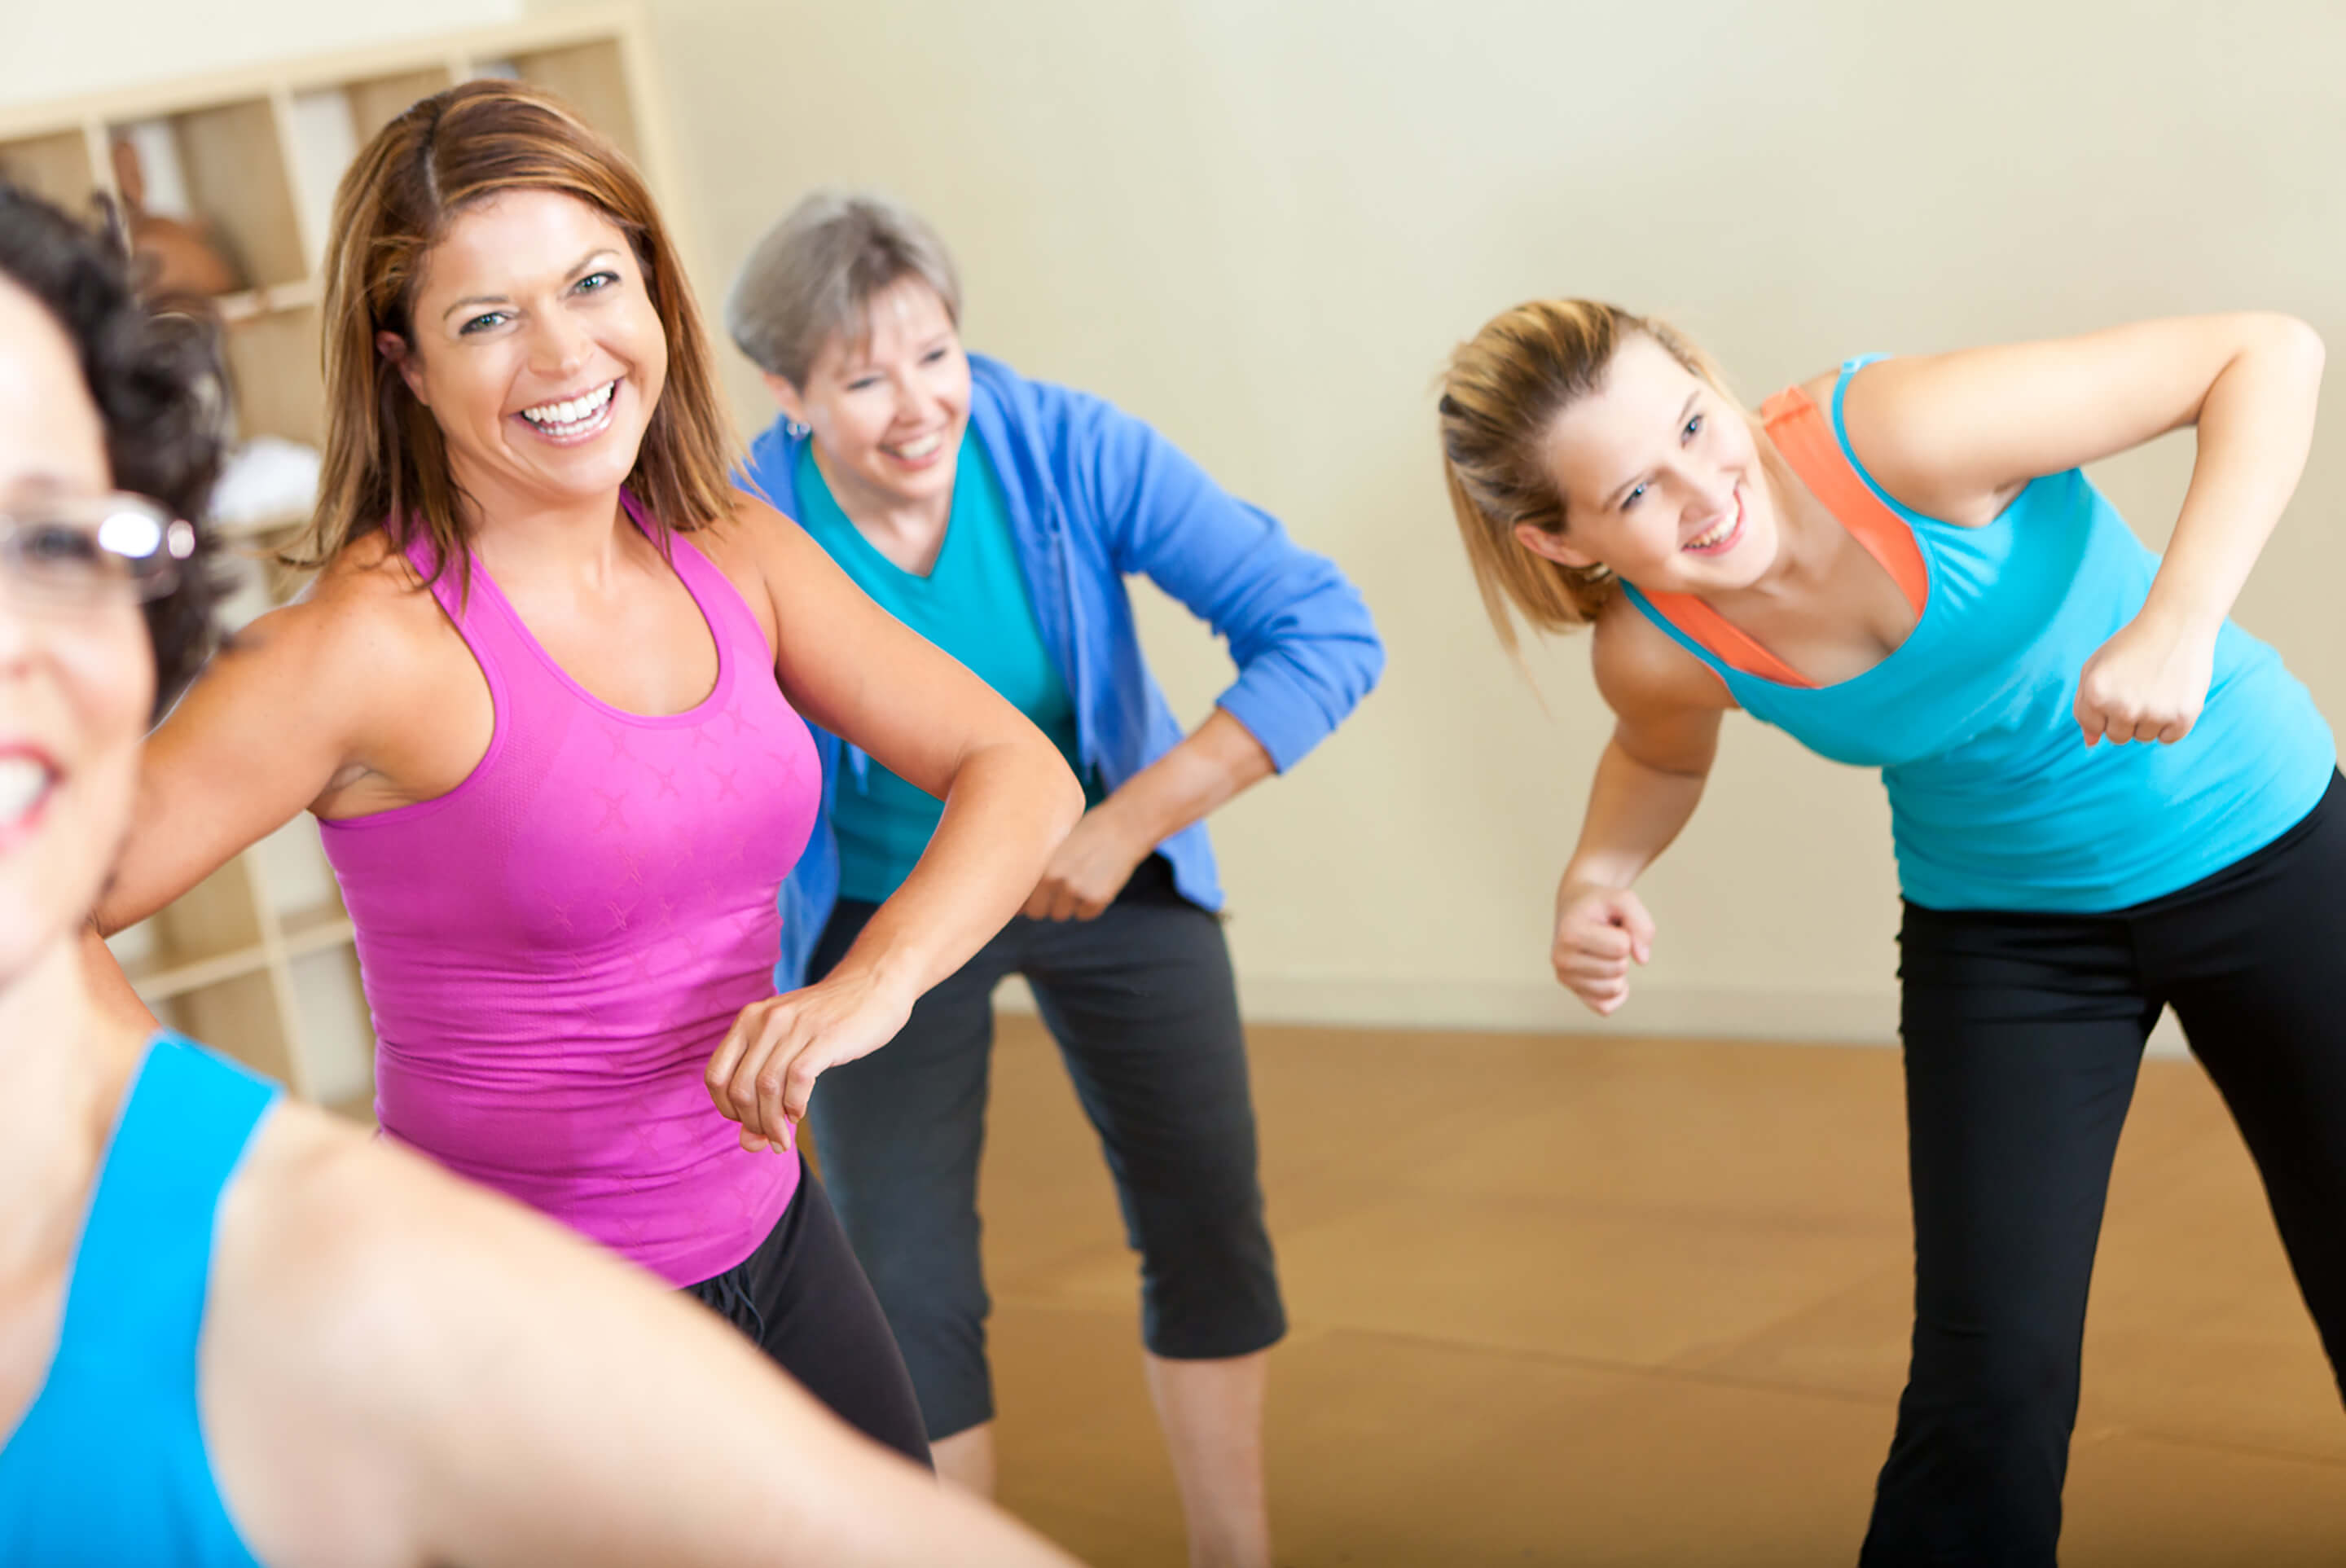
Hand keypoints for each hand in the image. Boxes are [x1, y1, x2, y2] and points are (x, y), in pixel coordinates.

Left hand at [704, 969, 914, 1153]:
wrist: (872, 985)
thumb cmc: (827, 1022)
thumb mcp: (787, 1046)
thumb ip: (762, 1090)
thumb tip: (748, 1144)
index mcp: (749, 1019)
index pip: (716, 1076)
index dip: (726, 1108)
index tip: (747, 1121)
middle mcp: (766, 1021)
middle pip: (741, 1087)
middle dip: (752, 1123)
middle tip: (770, 1138)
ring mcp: (795, 1027)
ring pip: (767, 1088)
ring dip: (772, 1123)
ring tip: (783, 1138)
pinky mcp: (824, 1037)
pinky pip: (797, 1080)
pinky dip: (794, 1106)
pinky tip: (799, 1113)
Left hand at [1022, 803, 1152, 921]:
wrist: (1122, 826)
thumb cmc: (1083, 834)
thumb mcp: (1054, 845)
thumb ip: (1037, 870)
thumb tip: (1017, 905)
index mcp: (1041, 866)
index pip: (1022, 901)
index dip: (1026, 900)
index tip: (1031, 894)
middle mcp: (1057, 880)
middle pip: (1039, 913)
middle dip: (1046, 904)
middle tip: (1060, 884)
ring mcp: (1078, 891)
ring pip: (1062, 914)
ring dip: (1068, 904)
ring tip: (1079, 878)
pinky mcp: (1098, 898)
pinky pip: (1085, 914)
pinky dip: (1089, 905)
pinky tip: (1096, 881)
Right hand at [1552, 881, 1654, 1015]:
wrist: (1576, 907)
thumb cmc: (1601, 904)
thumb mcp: (1624, 899)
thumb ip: (1642, 924)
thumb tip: (1642, 960)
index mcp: (1570, 934)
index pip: (1622, 946)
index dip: (1626, 933)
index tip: (1609, 924)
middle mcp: (1561, 959)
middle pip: (1619, 968)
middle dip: (1623, 952)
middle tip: (1606, 937)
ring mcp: (1565, 979)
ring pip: (1614, 989)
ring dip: (1619, 970)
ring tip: (1603, 951)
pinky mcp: (1574, 993)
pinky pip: (1607, 1007)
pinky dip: (1616, 992)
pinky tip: (1607, 972)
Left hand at [2074, 612, 2216, 746]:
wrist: (2177, 624)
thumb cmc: (2131, 645)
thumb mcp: (2095, 667)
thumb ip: (2083, 705)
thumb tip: (2090, 743)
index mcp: (2096, 694)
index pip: (2093, 727)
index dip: (2105, 711)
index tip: (2117, 691)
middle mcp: (2122, 708)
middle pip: (2118, 737)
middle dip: (2124, 719)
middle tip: (2138, 689)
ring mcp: (2153, 714)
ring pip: (2143, 737)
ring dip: (2148, 720)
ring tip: (2156, 688)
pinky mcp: (2182, 717)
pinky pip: (2168, 738)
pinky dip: (2170, 724)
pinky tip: (2172, 697)